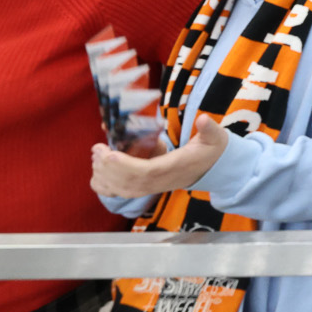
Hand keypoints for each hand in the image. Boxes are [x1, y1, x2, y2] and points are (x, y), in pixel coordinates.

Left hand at [89, 115, 228, 197]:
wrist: (212, 168)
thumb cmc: (210, 151)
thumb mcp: (216, 137)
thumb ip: (209, 129)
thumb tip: (204, 119)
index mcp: (174, 168)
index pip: (146, 171)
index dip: (125, 166)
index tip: (110, 153)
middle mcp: (161, 181)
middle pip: (129, 182)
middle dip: (108, 168)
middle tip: (97, 149)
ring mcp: (153, 187)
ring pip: (124, 189)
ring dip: (105, 177)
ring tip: (96, 156)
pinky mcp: (147, 187)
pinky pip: (123, 193)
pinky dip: (107, 188)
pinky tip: (97, 175)